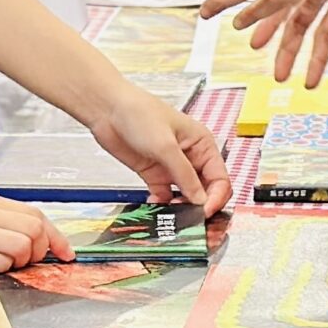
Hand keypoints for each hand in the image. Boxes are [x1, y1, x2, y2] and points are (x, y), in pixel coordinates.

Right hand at [0, 191, 72, 273]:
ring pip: (23, 246)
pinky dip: (2, 270)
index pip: (36, 214)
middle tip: (27, 263)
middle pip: (36, 229)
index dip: (56, 237)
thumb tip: (22, 239)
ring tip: (4, 266)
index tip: (64, 253)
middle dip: (41, 251)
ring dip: (22, 262)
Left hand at [83, 82, 233, 214]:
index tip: (204, 211)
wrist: (107, 109)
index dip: (215, 197)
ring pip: (186, 195)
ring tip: (172, 214)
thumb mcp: (165, 145)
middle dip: (199, 205)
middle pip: (205, 190)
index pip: (220, 178)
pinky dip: (162, 204)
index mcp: (202, 144)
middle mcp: (191, 157)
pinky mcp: (154, 174)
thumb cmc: (139, 112)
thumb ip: (184, 175)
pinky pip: (165, 196)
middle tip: (190, 218)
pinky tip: (155, 204)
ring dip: (181, 207)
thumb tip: (201, 200)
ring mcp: (172, 167)